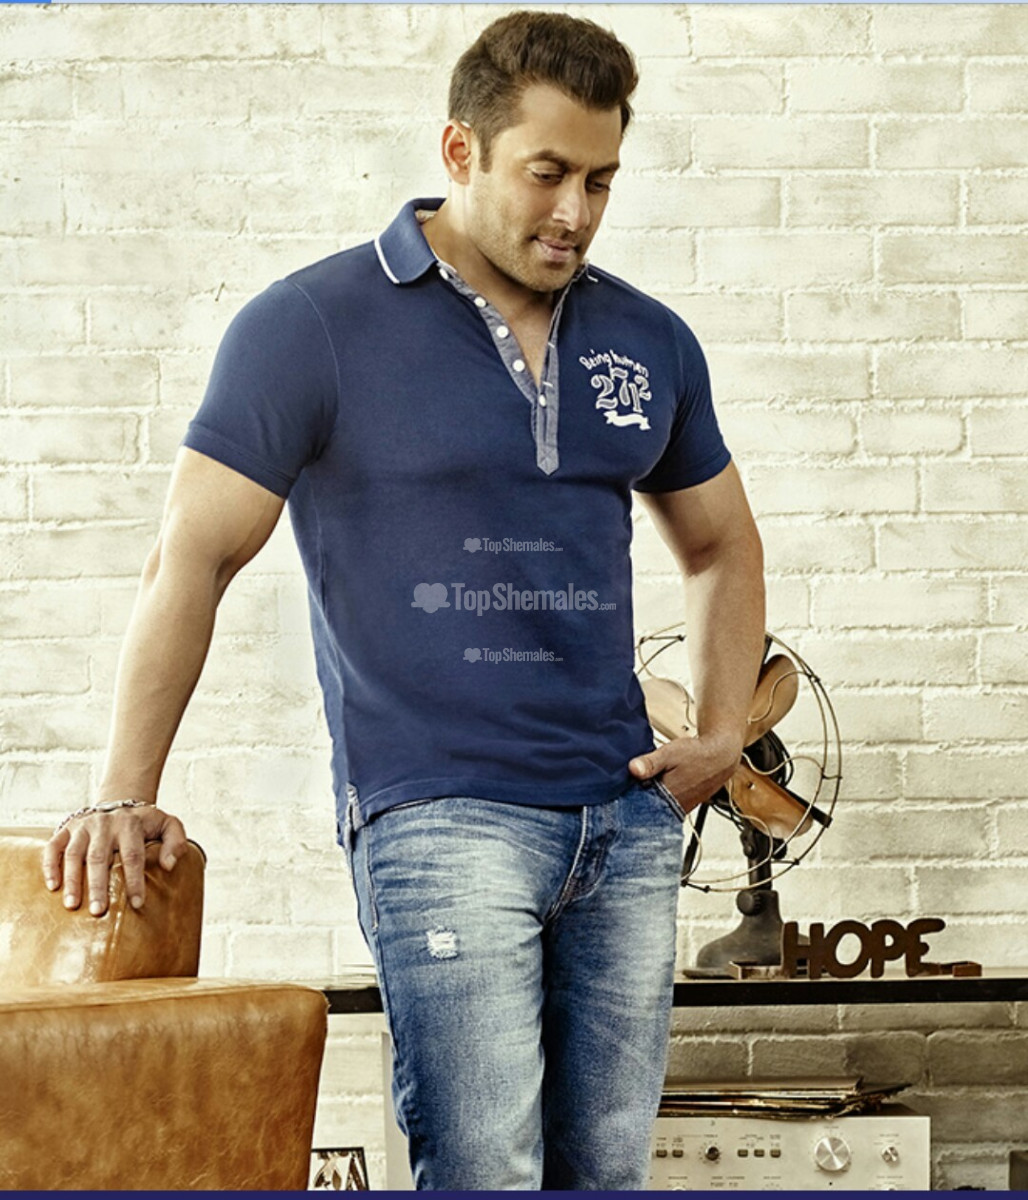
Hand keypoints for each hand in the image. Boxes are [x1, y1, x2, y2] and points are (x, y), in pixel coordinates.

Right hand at [43, 804, 188, 916]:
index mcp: (130, 824)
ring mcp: (83, 826)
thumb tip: (169, 865)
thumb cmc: (145, 823)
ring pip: (74, 854)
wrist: (120, 802)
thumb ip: (176, 841)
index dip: (134, 880)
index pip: (133, 855)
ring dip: (72, 880)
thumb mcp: (168, 825)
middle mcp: (104, 824)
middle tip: (98, 911)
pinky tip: (53, 887)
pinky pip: (53, 847)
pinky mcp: (66, 829)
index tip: (136, 904)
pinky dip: (51, 866)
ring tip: (72, 905)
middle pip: (99, 857)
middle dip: (98, 886)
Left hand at [628, 728, 742, 814]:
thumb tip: (632, 769)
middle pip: (647, 810)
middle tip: (629, 788)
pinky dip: (659, 801)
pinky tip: (656, 789)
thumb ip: (650, 762)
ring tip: (643, 787)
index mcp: (668, 795)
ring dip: (648, 801)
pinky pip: (667, 808)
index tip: (619, 791)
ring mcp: (682, 808)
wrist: (721, 757)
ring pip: (657, 809)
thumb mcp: (670, 752)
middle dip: (636, 801)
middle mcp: (675, 806)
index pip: (638, 806)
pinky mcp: (686, 806)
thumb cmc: (697, 754)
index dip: (627, 798)